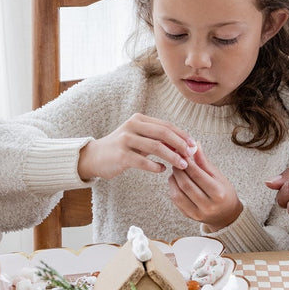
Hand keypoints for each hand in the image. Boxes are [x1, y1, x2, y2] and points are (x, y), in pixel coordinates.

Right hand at [78, 115, 195, 181]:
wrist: (95, 157)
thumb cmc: (122, 148)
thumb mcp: (139, 138)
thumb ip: (157, 139)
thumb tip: (183, 145)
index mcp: (139, 119)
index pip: (166, 125)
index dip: (182, 135)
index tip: (194, 145)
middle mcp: (132, 126)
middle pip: (163, 133)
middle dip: (180, 144)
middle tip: (191, 155)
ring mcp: (126, 140)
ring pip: (155, 147)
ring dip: (172, 157)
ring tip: (182, 165)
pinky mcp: (121, 155)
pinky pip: (143, 161)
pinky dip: (155, 166)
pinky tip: (162, 170)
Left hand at [167, 143, 241, 230]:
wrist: (227, 214)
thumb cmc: (224, 192)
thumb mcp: (218, 175)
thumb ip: (204, 162)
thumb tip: (195, 145)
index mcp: (218, 193)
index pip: (197, 174)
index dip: (187, 162)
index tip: (182, 153)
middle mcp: (208, 205)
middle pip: (186, 184)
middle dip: (178, 170)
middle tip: (176, 160)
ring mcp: (197, 213)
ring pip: (178, 193)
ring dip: (174, 179)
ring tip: (176, 171)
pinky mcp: (189, 216)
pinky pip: (176, 201)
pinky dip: (173, 188)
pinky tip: (176, 181)